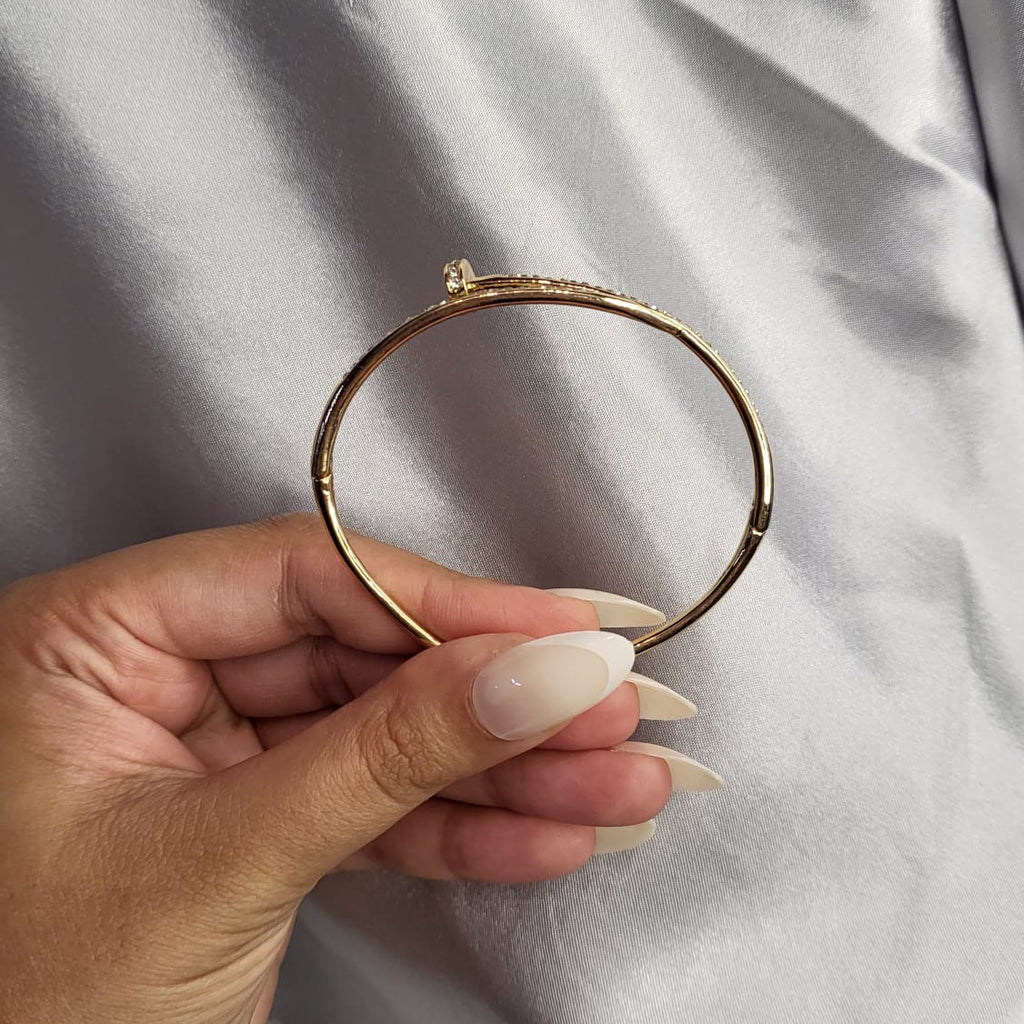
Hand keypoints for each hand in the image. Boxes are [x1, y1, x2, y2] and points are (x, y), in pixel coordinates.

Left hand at [0, 514, 713, 1023]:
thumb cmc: (29, 1009)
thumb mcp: (223, 864)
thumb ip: (389, 759)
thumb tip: (532, 675)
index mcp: (88, 639)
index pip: (306, 575)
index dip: (452, 603)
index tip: (560, 629)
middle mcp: (148, 675)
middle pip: (365, 655)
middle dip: (500, 701)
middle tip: (608, 707)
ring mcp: (207, 748)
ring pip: (383, 735)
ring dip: (506, 771)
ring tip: (613, 783)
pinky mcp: (253, 819)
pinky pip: (370, 805)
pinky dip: (460, 829)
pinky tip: (547, 833)